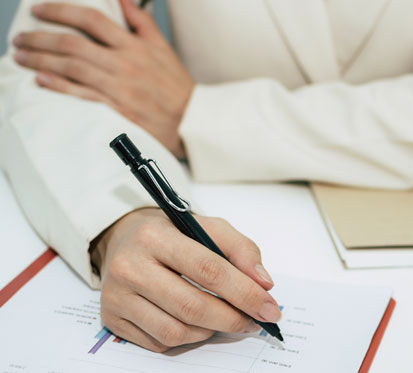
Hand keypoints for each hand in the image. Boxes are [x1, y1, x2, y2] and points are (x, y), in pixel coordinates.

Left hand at [12, 0, 192, 157]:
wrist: (192, 121)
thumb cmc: (177, 87)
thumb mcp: (163, 48)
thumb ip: (140, 22)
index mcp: (134, 46)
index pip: (91, 19)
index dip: (60, 10)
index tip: (39, 10)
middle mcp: (124, 65)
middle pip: (73, 44)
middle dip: (40, 38)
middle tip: (20, 38)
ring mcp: (120, 89)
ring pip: (72, 69)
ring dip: (41, 61)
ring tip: (21, 57)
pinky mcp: (117, 111)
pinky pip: (82, 96)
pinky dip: (59, 87)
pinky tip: (41, 80)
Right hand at [90, 208, 280, 351]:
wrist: (123, 238)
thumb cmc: (172, 233)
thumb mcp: (208, 227)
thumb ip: (241, 250)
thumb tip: (263, 284)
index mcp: (155, 236)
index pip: (208, 270)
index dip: (244, 293)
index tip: (270, 308)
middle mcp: (130, 266)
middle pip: (192, 306)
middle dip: (233, 318)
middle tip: (255, 321)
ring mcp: (117, 296)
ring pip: (176, 331)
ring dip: (211, 331)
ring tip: (225, 318)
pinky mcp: (112, 319)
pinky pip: (160, 343)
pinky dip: (188, 338)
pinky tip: (197, 323)